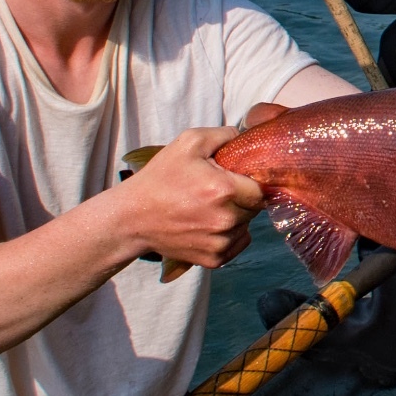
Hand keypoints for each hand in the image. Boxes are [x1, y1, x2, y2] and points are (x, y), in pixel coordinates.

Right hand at [115, 126, 264, 268]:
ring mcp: (220, 243)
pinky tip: (209, 224)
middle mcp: (226, 220)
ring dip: (236, 217)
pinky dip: (230, 235)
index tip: (235, 178)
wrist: (133, 217)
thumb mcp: (188, 143)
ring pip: (246, 226)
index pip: (262, 188)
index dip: (251, 181)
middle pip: (255, 208)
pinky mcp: (214, 260)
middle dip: (243, 198)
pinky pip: (238, 244)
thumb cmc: (161, 178)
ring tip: (210, 208)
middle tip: (218, 192)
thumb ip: (223, 135)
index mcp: (224, 190)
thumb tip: (245, 138)